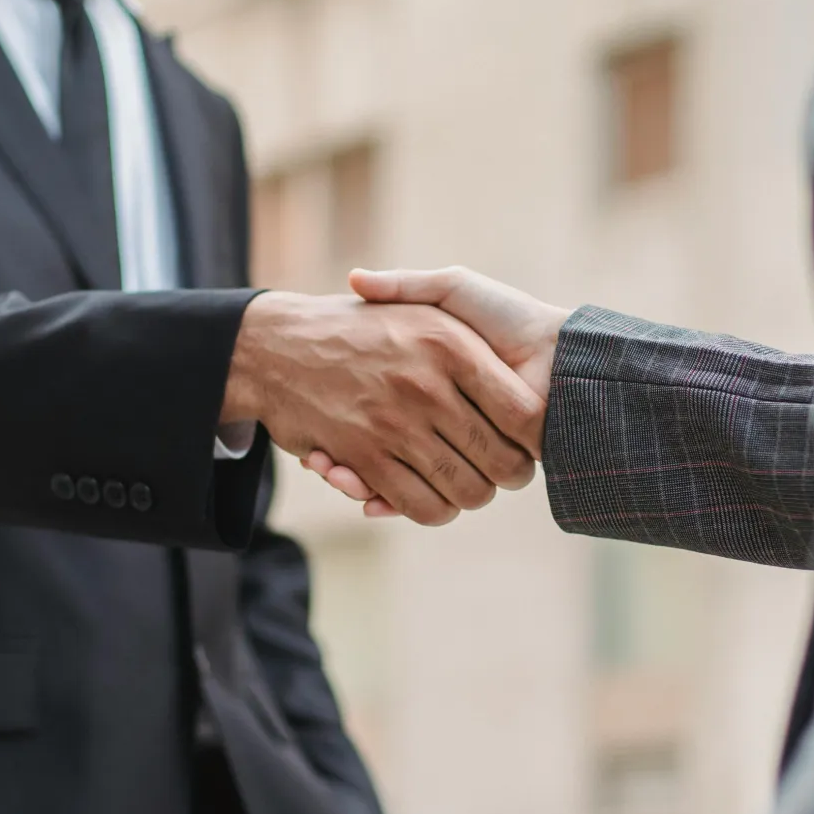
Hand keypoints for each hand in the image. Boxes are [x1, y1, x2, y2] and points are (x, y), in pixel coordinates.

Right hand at [221, 291, 542, 525]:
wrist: (277, 343)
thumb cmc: (362, 324)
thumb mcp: (419, 302)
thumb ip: (476, 334)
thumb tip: (526, 368)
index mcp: (450, 343)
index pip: (524, 413)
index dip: (536, 439)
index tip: (529, 442)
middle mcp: (426, 384)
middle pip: (502, 462)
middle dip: (508, 476)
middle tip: (500, 472)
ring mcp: (394, 423)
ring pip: (465, 490)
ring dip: (471, 497)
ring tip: (468, 485)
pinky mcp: (364, 457)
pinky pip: (419, 505)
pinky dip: (432, 511)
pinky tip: (432, 498)